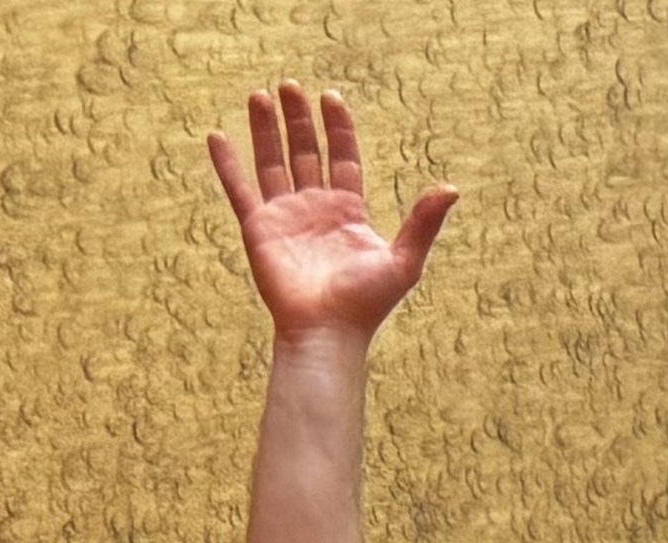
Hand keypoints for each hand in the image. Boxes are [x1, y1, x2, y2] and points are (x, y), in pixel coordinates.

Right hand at [208, 82, 456, 343]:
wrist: (327, 332)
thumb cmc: (366, 304)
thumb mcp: (403, 259)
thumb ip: (423, 222)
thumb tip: (451, 188)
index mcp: (348, 210)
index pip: (342, 157)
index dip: (337, 127)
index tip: (330, 97)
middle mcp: (315, 208)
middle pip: (304, 151)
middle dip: (297, 118)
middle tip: (288, 85)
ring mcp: (285, 216)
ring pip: (272, 161)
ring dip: (265, 128)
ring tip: (259, 94)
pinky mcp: (258, 229)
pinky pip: (239, 189)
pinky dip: (227, 164)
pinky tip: (216, 136)